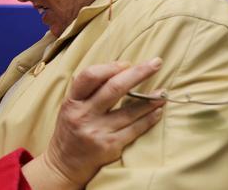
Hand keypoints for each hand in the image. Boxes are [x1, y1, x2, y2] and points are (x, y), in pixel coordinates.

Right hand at [24, 58, 164, 188]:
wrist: (64, 165)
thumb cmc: (70, 131)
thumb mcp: (70, 107)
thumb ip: (86, 90)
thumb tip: (116, 70)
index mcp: (72, 101)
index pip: (89, 76)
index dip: (110, 67)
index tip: (127, 64)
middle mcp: (83, 115)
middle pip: (114, 88)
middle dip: (138, 73)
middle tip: (156, 63)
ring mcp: (97, 132)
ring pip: (129, 111)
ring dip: (150, 100)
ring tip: (163, 92)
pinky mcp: (110, 146)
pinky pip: (134, 130)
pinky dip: (149, 119)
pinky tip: (158, 111)